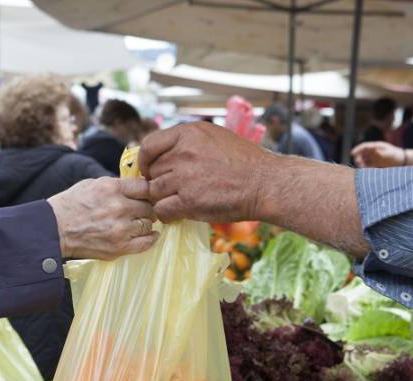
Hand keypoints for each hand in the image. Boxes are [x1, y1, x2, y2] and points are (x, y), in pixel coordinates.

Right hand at [47, 177, 157, 259]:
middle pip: (149, 206)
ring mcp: (121, 229)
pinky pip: (146, 243)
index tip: (146, 196)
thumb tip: (136, 187)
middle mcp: (119, 207)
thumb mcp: (92, 184)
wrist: (55, 230)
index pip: (145, 187)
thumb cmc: (71, 205)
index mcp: (112, 188)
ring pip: (148, 224)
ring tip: (139, 223)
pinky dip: (150, 238)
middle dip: (146, 208)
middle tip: (142, 211)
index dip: (148, 191)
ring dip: (145, 223)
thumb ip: (116, 185)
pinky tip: (150, 235)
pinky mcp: (119, 247)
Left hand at [138, 122, 278, 223]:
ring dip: (163, 199)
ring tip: (179, 202)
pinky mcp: (189, 200)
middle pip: (152, 171)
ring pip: (155, 191)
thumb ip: (186, 143)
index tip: (150, 170)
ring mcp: (185, 176)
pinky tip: (179, 214)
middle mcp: (183, 152)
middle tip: (173, 191)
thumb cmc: (244, 162)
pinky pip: (162, 210)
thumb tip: (161, 154)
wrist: (266, 183)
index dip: (145, 161)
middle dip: (159, 182)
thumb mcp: (214, 138)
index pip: (149, 145)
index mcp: (188, 133)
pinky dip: (167, 215)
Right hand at [351, 141, 404, 167]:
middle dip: (358, 157)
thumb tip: (374, 150)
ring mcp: (374, 157)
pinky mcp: (375, 164)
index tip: (352, 153)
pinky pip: (367, 165)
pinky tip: (364, 170)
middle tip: (357, 162)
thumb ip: (382, 152)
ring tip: (361, 167)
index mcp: (376, 146)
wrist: (402, 161)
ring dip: (360, 162)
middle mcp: (374, 151)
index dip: (357, 149)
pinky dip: (364, 167)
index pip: (364, 146)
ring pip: (364, 159)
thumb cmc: (396, 155)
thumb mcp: (390, 153)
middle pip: (362, 153)